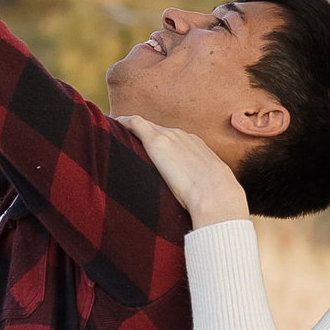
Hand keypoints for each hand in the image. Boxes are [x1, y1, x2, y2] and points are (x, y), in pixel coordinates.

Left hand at [115, 116, 250, 229]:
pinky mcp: (157, 142)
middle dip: (143, 133)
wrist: (217, 195)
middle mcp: (183, 137)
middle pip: (158, 129)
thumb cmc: (216, 199)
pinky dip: (124, 123)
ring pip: (146, 125)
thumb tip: (198, 207)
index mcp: (197, 147)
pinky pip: (136, 124)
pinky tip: (112, 124)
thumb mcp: (211, 189)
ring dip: (131, 129)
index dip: (160, 143)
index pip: (174, 139)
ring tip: (113, 132)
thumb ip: (201, 190)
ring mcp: (170, 137)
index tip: (149, 151)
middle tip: (124, 140)